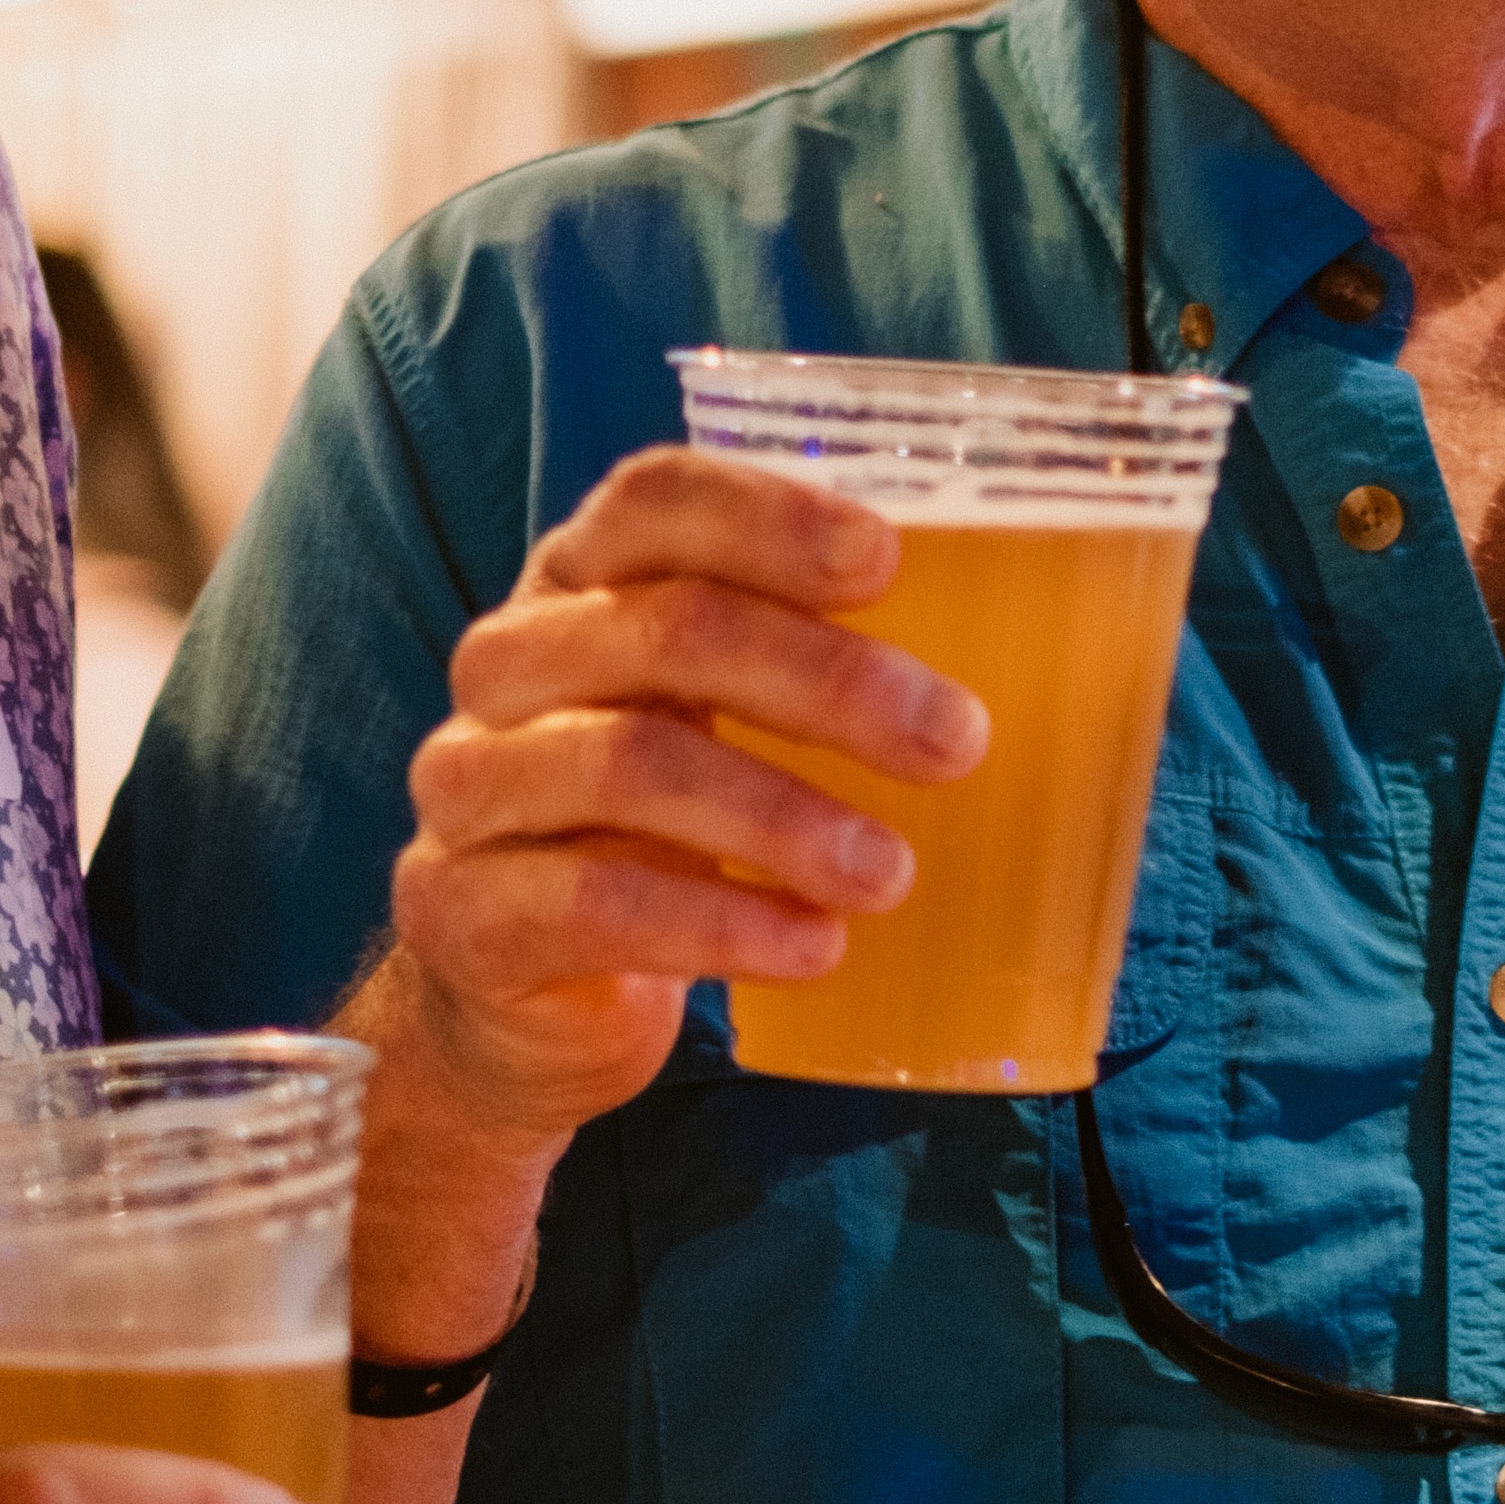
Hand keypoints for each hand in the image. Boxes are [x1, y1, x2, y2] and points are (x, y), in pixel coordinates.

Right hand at [376, 445, 982, 1146]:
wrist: (520, 1003)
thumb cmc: (661, 834)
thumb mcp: (722, 728)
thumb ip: (815, 669)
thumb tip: (1041, 648)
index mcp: (581, 584)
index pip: (653, 500)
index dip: (769, 516)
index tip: (887, 561)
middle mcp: (509, 662)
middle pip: (665, 630)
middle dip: (827, 681)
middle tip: (955, 741)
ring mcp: (471, 785)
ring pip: (630, 766)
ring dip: (786, 817)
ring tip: (893, 873)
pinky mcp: (463, 908)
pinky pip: (596, 902)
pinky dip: (724, 922)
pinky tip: (813, 946)